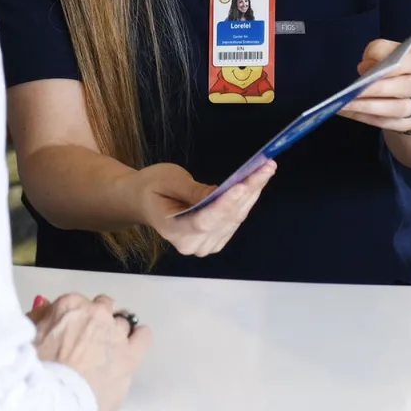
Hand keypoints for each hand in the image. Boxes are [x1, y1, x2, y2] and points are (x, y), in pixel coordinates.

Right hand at [31, 292, 150, 410]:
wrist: (57, 399)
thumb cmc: (40, 372)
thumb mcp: (29, 338)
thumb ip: (39, 318)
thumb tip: (45, 308)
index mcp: (70, 306)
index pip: (78, 302)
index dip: (75, 318)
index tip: (71, 330)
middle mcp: (95, 314)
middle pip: (103, 307)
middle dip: (96, 321)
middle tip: (87, 341)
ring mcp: (115, 333)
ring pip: (122, 322)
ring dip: (115, 333)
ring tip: (106, 351)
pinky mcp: (131, 353)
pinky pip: (143, 336)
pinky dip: (139, 337)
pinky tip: (133, 343)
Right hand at [130, 161, 274, 256]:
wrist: (144, 201)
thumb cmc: (152, 187)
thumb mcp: (168, 181)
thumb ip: (193, 190)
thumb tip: (219, 192)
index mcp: (173, 230)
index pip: (204, 221)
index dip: (224, 205)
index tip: (241, 185)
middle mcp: (193, 244)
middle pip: (226, 218)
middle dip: (248, 190)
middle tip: (266, 166)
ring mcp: (206, 245)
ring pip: (236, 218)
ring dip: (253, 193)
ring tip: (267, 168)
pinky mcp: (217, 239)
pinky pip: (236, 219)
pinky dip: (248, 199)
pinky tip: (258, 181)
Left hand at [338, 39, 410, 132]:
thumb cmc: (398, 64)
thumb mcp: (389, 50)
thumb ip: (378, 51)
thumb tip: (365, 68)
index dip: (389, 67)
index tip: (365, 69)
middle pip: (405, 87)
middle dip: (375, 90)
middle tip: (351, 92)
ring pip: (398, 109)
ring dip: (369, 108)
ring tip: (345, 104)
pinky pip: (390, 124)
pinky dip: (367, 118)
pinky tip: (349, 112)